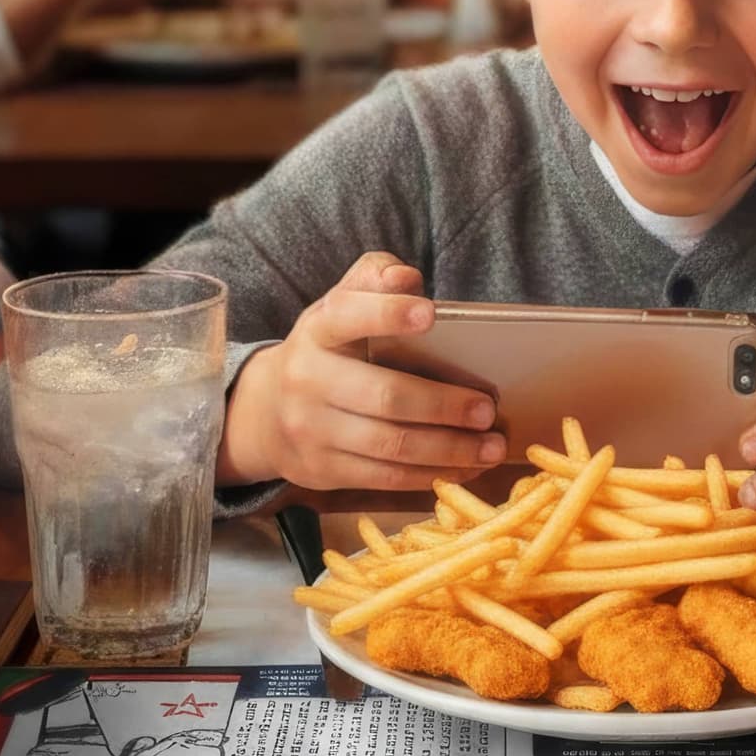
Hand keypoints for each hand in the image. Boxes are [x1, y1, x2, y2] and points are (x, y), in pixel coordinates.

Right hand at [222, 252, 507, 491]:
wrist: (265, 412)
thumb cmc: (327, 350)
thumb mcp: (340, 306)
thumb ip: (373, 279)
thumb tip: (406, 277)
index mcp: (318, 329)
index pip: (348, 315)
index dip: (388, 313)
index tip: (431, 314)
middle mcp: (308, 378)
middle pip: (384, 396)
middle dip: (442, 405)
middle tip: (487, 410)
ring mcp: (311, 429)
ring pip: (389, 444)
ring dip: (448, 449)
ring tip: (489, 448)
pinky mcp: (321, 470)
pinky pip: (383, 477)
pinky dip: (429, 475)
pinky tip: (462, 469)